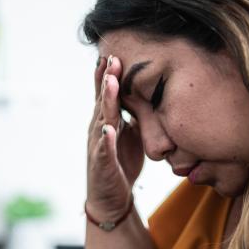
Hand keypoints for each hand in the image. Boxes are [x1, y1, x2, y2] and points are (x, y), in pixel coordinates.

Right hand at [87, 55, 144, 219]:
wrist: (110, 197)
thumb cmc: (121, 162)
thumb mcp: (130, 133)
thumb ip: (134, 113)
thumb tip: (149, 92)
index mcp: (106, 119)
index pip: (107, 92)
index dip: (108, 73)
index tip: (114, 51)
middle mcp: (98, 128)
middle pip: (102, 99)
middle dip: (106, 78)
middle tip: (111, 57)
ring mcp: (98, 145)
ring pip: (102, 119)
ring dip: (106, 100)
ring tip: (111, 83)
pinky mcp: (101, 164)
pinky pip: (103, 150)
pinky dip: (105, 140)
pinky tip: (108, 129)